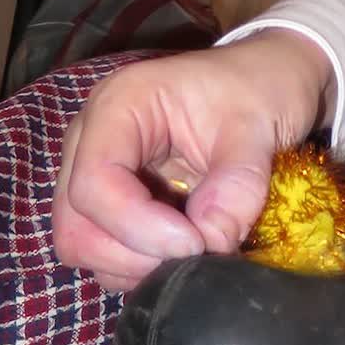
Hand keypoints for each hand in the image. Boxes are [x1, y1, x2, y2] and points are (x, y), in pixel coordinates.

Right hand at [53, 32, 334, 294]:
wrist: (268, 80)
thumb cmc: (258, 88)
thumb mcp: (259, 128)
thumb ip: (237, 185)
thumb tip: (211, 242)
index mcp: (118, 105)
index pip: (94, 182)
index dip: (137, 226)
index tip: (195, 242)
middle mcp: (91, 140)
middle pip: (76, 224)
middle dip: (134, 253)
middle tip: (197, 253)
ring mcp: (95, 172)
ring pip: (84, 245)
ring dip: (138, 264)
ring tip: (197, 247)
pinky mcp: (111, 202)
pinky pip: (105, 250)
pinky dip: (142, 264)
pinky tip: (186, 245)